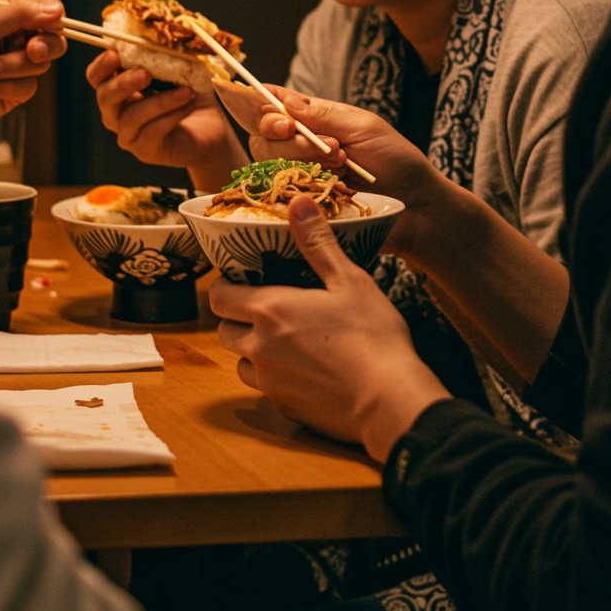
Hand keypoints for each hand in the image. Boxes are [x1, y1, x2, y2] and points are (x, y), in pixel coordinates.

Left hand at [0, 0, 67, 135]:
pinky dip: (7, 88)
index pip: (45, 9)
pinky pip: (29, 88)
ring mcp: (14, 63)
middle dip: (44, 46)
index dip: (52, 19)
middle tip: (32, 51)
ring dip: (13, 69)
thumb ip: (19, 14)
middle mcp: (13, 36)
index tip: (49, 26)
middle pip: (53, 38)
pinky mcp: (13, 89)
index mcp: (5, 12)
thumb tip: (57, 9)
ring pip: (40, 65)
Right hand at [86, 51, 246, 188]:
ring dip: (159, 101)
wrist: (212, 131)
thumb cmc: (192, 95)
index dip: (101, 66)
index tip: (115, 54)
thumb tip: (167, 31)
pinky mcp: (146, 151)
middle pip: (104, 97)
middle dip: (122, 83)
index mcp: (120, 88)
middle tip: (145, 74)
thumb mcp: (182, 70)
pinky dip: (172, 115)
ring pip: (131, 117)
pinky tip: (188, 105)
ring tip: (186, 91)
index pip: (96, 77)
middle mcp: (117, 112)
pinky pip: (152, 132)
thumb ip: (168, 53)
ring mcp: (129, 135)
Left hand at [210, 194, 448, 462]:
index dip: (226, 286)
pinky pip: (264, 388)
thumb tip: (298, 202)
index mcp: (270, 310)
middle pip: (223, 330)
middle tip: (263, 306)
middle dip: (236, 317)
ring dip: (251, 350)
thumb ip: (318, 243)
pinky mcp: (284, 408)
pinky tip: (303, 368)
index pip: (220, 297)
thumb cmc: (373, 337)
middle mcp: (260, 348)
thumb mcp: (349, 280)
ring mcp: (270, 382)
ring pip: (240, 362)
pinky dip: (272, 376)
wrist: (390, 402)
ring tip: (281, 338)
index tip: (243, 280)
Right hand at [213, 81, 435, 210]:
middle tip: (330, 144)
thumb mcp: (364, 127)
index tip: (280, 119)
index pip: (274, 105)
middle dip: (292, 139)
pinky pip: (284, 194)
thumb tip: (284, 102)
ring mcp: (299, 175)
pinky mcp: (303, 203)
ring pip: (271, 164)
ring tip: (343, 162)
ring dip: (305, 160)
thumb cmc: (396, 160)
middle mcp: (300, 145)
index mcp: (314, 117)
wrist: (415, 204)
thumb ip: (323, 115)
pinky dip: (306, 186)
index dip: (262, 106)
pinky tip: (335, 182)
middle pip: (264, 138)